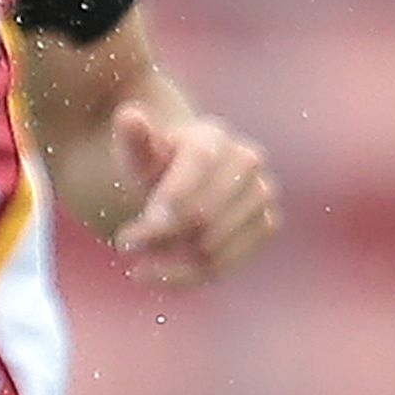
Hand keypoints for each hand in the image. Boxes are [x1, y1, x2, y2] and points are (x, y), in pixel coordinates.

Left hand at [98, 103, 278, 286]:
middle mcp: (248, 160)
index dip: (167, 200)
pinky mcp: (268, 223)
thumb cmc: (159, 166)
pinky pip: (228, 263)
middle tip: (125, 245)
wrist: (191, 182)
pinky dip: (189, 276)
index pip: (197, 166)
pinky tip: (162, 274)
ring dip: (171, 261)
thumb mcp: (138, 154)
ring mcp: (263, 192)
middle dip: (160, 236)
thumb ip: (133, 140)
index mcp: (214, 135)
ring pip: (213, 245)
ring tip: (142, 261)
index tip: (131, 231)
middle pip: (203, 214)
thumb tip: (130, 117)